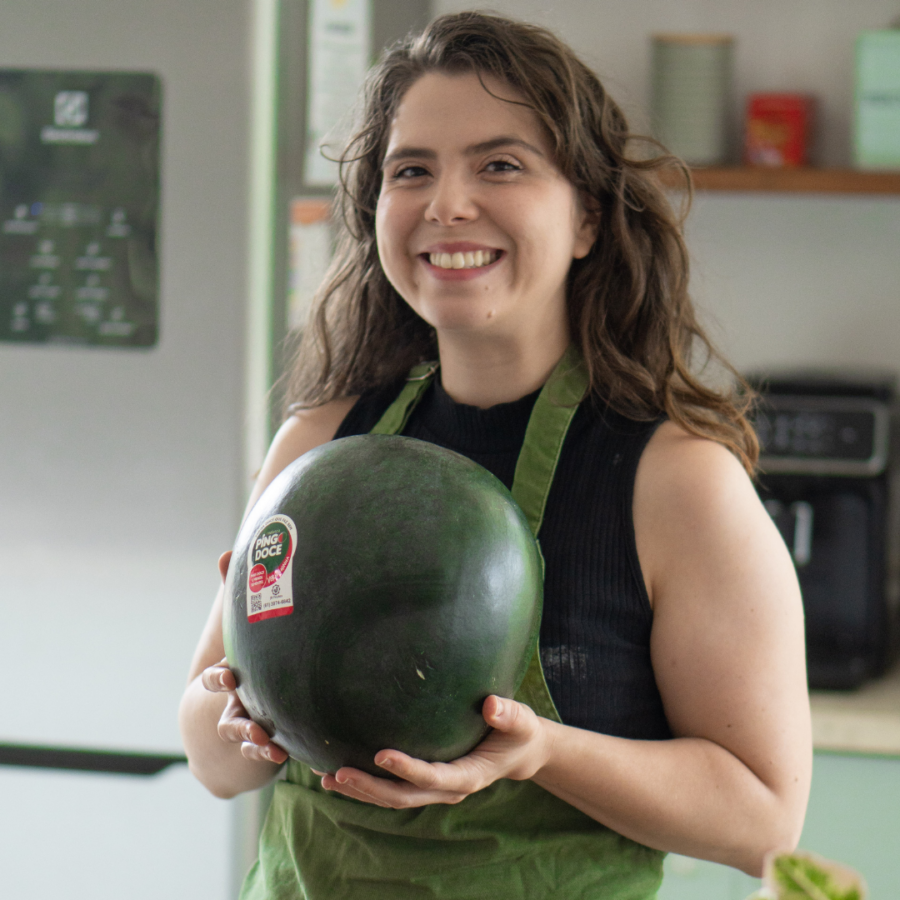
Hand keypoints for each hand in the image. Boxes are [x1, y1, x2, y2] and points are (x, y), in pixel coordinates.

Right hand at [202, 554, 287, 766]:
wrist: (236, 715)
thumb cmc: (242, 661)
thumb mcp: (237, 632)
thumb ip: (234, 597)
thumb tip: (226, 553)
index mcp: (228, 679)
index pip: (215, 680)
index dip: (218, 679)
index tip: (226, 676)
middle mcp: (234, 707)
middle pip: (227, 715)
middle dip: (235, 718)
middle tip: (248, 721)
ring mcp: (248, 729)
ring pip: (246, 738)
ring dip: (254, 741)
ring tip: (267, 743)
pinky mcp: (265, 743)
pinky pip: (266, 753)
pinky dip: (270, 755)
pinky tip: (283, 755)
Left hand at [319, 695, 553, 807]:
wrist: (517, 752)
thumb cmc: (518, 732)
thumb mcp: (521, 722)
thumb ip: (509, 714)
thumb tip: (492, 705)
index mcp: (468, 776)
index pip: (433, 777)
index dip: (407, 770)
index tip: (381, 754)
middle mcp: (447, 789)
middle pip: (403, 796)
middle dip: (369, 788)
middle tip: (338, 773)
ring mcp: (433, 789)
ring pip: (391, 798)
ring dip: (359, 791)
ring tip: (326, 778)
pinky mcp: (424, 783)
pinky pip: (391, 788)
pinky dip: (364, 784)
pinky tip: (337, 772)